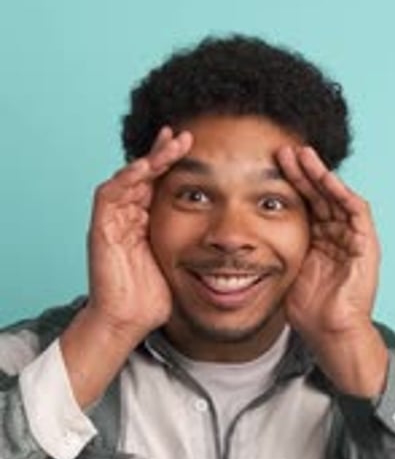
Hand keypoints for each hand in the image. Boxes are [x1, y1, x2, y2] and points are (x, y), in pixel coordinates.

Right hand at [87, 126, 192, 339]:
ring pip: (128, 178)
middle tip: (186, 135)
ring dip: (150, 159)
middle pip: (143, 174)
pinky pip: (110, 195)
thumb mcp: (180, 265)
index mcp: (144, 223)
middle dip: (164, 153)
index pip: (157, 184)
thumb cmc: (151, 300)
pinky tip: (146, 168)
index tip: (194, 145)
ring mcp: (112, 221)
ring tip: (171, 144)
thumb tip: (230, 241)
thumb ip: (193, 246)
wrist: (126, 323)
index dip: (172, 163)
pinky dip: (127, 179)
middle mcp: (126, 217)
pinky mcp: (100, 229)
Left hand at [276, 144, 387, 395]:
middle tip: (283, 151)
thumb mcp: (283, 273)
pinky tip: (327, 180)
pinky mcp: (367, 245)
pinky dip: (342, 194)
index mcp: (318, 240)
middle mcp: (337, 235)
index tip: (268, 166)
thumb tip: (237, 243)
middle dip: (302, 172)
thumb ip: (271, 252)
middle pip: (319, 194)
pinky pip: (356, 212)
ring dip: (321, 176)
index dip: (288, 184)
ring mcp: (353, 239)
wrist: (331, 332)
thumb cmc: (307, 310)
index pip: (304, 203)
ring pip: (337, 197)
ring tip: (303, 156)